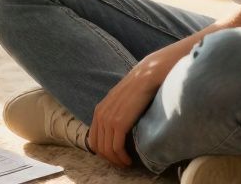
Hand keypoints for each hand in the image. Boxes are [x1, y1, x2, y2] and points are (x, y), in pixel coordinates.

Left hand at [88, 45, 185, 167]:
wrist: (147, 75)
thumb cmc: (139, 87)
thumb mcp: (121, 100)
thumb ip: (116, 112)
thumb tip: (119, 127)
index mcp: (99, 110)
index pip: (93, 139)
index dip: (102, 152)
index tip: (115, 157)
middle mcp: (101, 115)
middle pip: (98, 146)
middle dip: (109, 159)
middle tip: (121, 164)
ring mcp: (109, 119)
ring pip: (107, 149)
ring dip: (116, 160)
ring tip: (126, 163)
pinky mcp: (119, 123)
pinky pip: (116, 147)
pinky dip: (122, 157)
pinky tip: (129, 160)